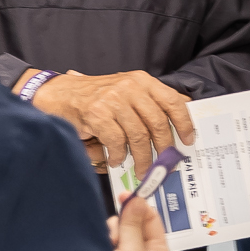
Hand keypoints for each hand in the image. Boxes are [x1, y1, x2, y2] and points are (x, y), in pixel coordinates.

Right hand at [30, 70, 194, 168]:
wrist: (61, 94)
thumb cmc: (98, 96)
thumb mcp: (129, 90)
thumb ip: (152, 101)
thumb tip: (182, 117)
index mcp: (142, 81)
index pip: (172, 100)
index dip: (184, 122)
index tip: (188, 139)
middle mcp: (130, 87)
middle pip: (157, 122)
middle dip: (164, 147)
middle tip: (165, 163)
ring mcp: (113, 100)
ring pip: (139, 136)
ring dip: (143, 158)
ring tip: (142, 169)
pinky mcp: (97, 114)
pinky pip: (117, 142)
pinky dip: (120, 155)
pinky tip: (117, 159)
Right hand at [107, 195, 174, 250]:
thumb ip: (133, 224)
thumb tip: (138, 198)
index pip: (151, 219)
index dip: (138, 207)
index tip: (124, 195)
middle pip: (130, 227)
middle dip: (120, 227)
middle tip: (115, 239)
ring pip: (115, 238)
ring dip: (110, 239)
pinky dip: (102, 250)